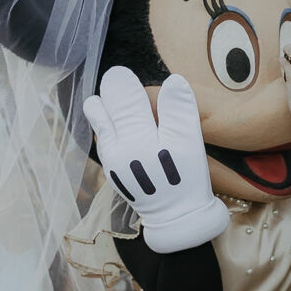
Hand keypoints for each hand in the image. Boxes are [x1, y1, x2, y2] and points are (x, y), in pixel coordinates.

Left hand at [83, 67, 229, 253]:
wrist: (178, 218)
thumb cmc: (187, 179)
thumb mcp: (190, 144)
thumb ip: (180, 112)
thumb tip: (175, 80)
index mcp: (139, 138)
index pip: (126, 100)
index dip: (122, 83)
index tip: (121, 72)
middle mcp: (119, 148)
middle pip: (108, 111)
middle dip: (111, 93)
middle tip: (115, 78)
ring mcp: (113, 161)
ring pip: (100, 127)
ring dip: (101, 111)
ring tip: (100, 100)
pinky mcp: (113, 173)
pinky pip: (103, 143)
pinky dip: (104, 130)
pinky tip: (110, 125)